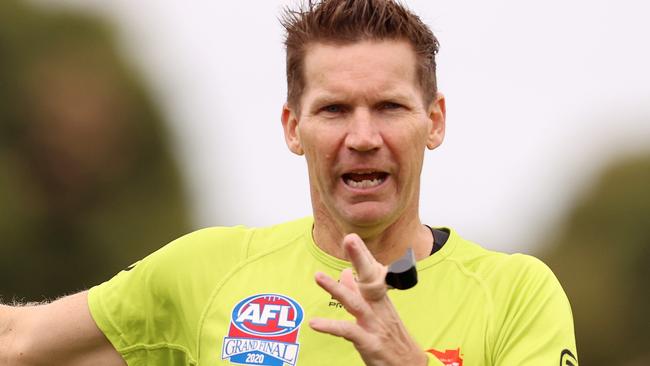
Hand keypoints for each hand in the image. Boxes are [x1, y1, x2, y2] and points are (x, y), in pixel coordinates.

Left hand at [309, 234, 427, 365]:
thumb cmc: (391, 338)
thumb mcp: (378, 313)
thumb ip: (360, 293)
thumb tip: (345, 273)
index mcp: (380, 300)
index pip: (372, 272)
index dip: (362, 255)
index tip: (352, 236)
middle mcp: (379, 308)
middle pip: (370, 279)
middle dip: (360, 258)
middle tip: (349, 239)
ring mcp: (375, 325)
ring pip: (356, 303)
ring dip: (336, 288)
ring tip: (318, 276)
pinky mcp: (370, 343)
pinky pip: (348, 332)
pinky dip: (331, 326)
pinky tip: (315, 322)